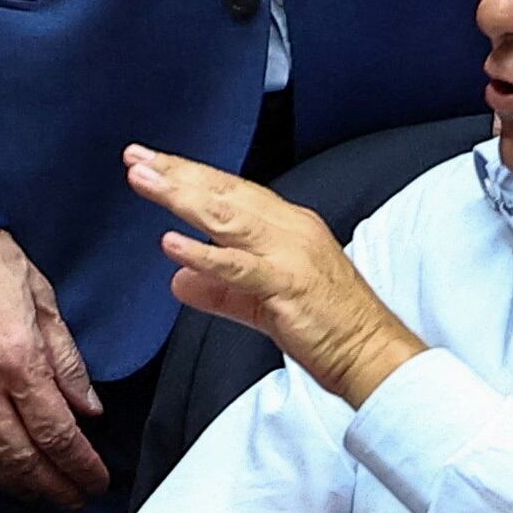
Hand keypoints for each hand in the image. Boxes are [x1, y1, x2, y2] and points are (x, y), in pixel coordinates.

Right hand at [0, 229, 109, 505]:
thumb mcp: (41, 296)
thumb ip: (66, 357)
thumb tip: (89, 407)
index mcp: (18, 358)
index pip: (56, 432)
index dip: (79, 465)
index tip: (95, 479)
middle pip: (21, 456)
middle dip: (52, 486)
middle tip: (72, 497)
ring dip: (14, 484)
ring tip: (37, 493)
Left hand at [126, 145, 425, 408]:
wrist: (375, 355)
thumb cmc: (329, 328)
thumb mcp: (262, 305)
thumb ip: (218, 290)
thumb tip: (178, 281)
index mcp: (288, 226)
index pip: (231, 192)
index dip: (190, 175)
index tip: (153, 162)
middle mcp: (289, 229)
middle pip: (224, 193)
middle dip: (177, 173)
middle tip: (137, 157)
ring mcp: (289, 254)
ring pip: (227, 218)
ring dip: (181, 197)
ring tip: (145, 181)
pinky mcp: (288, 285)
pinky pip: (239, 267)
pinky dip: (204, 254)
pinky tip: (173, 242)